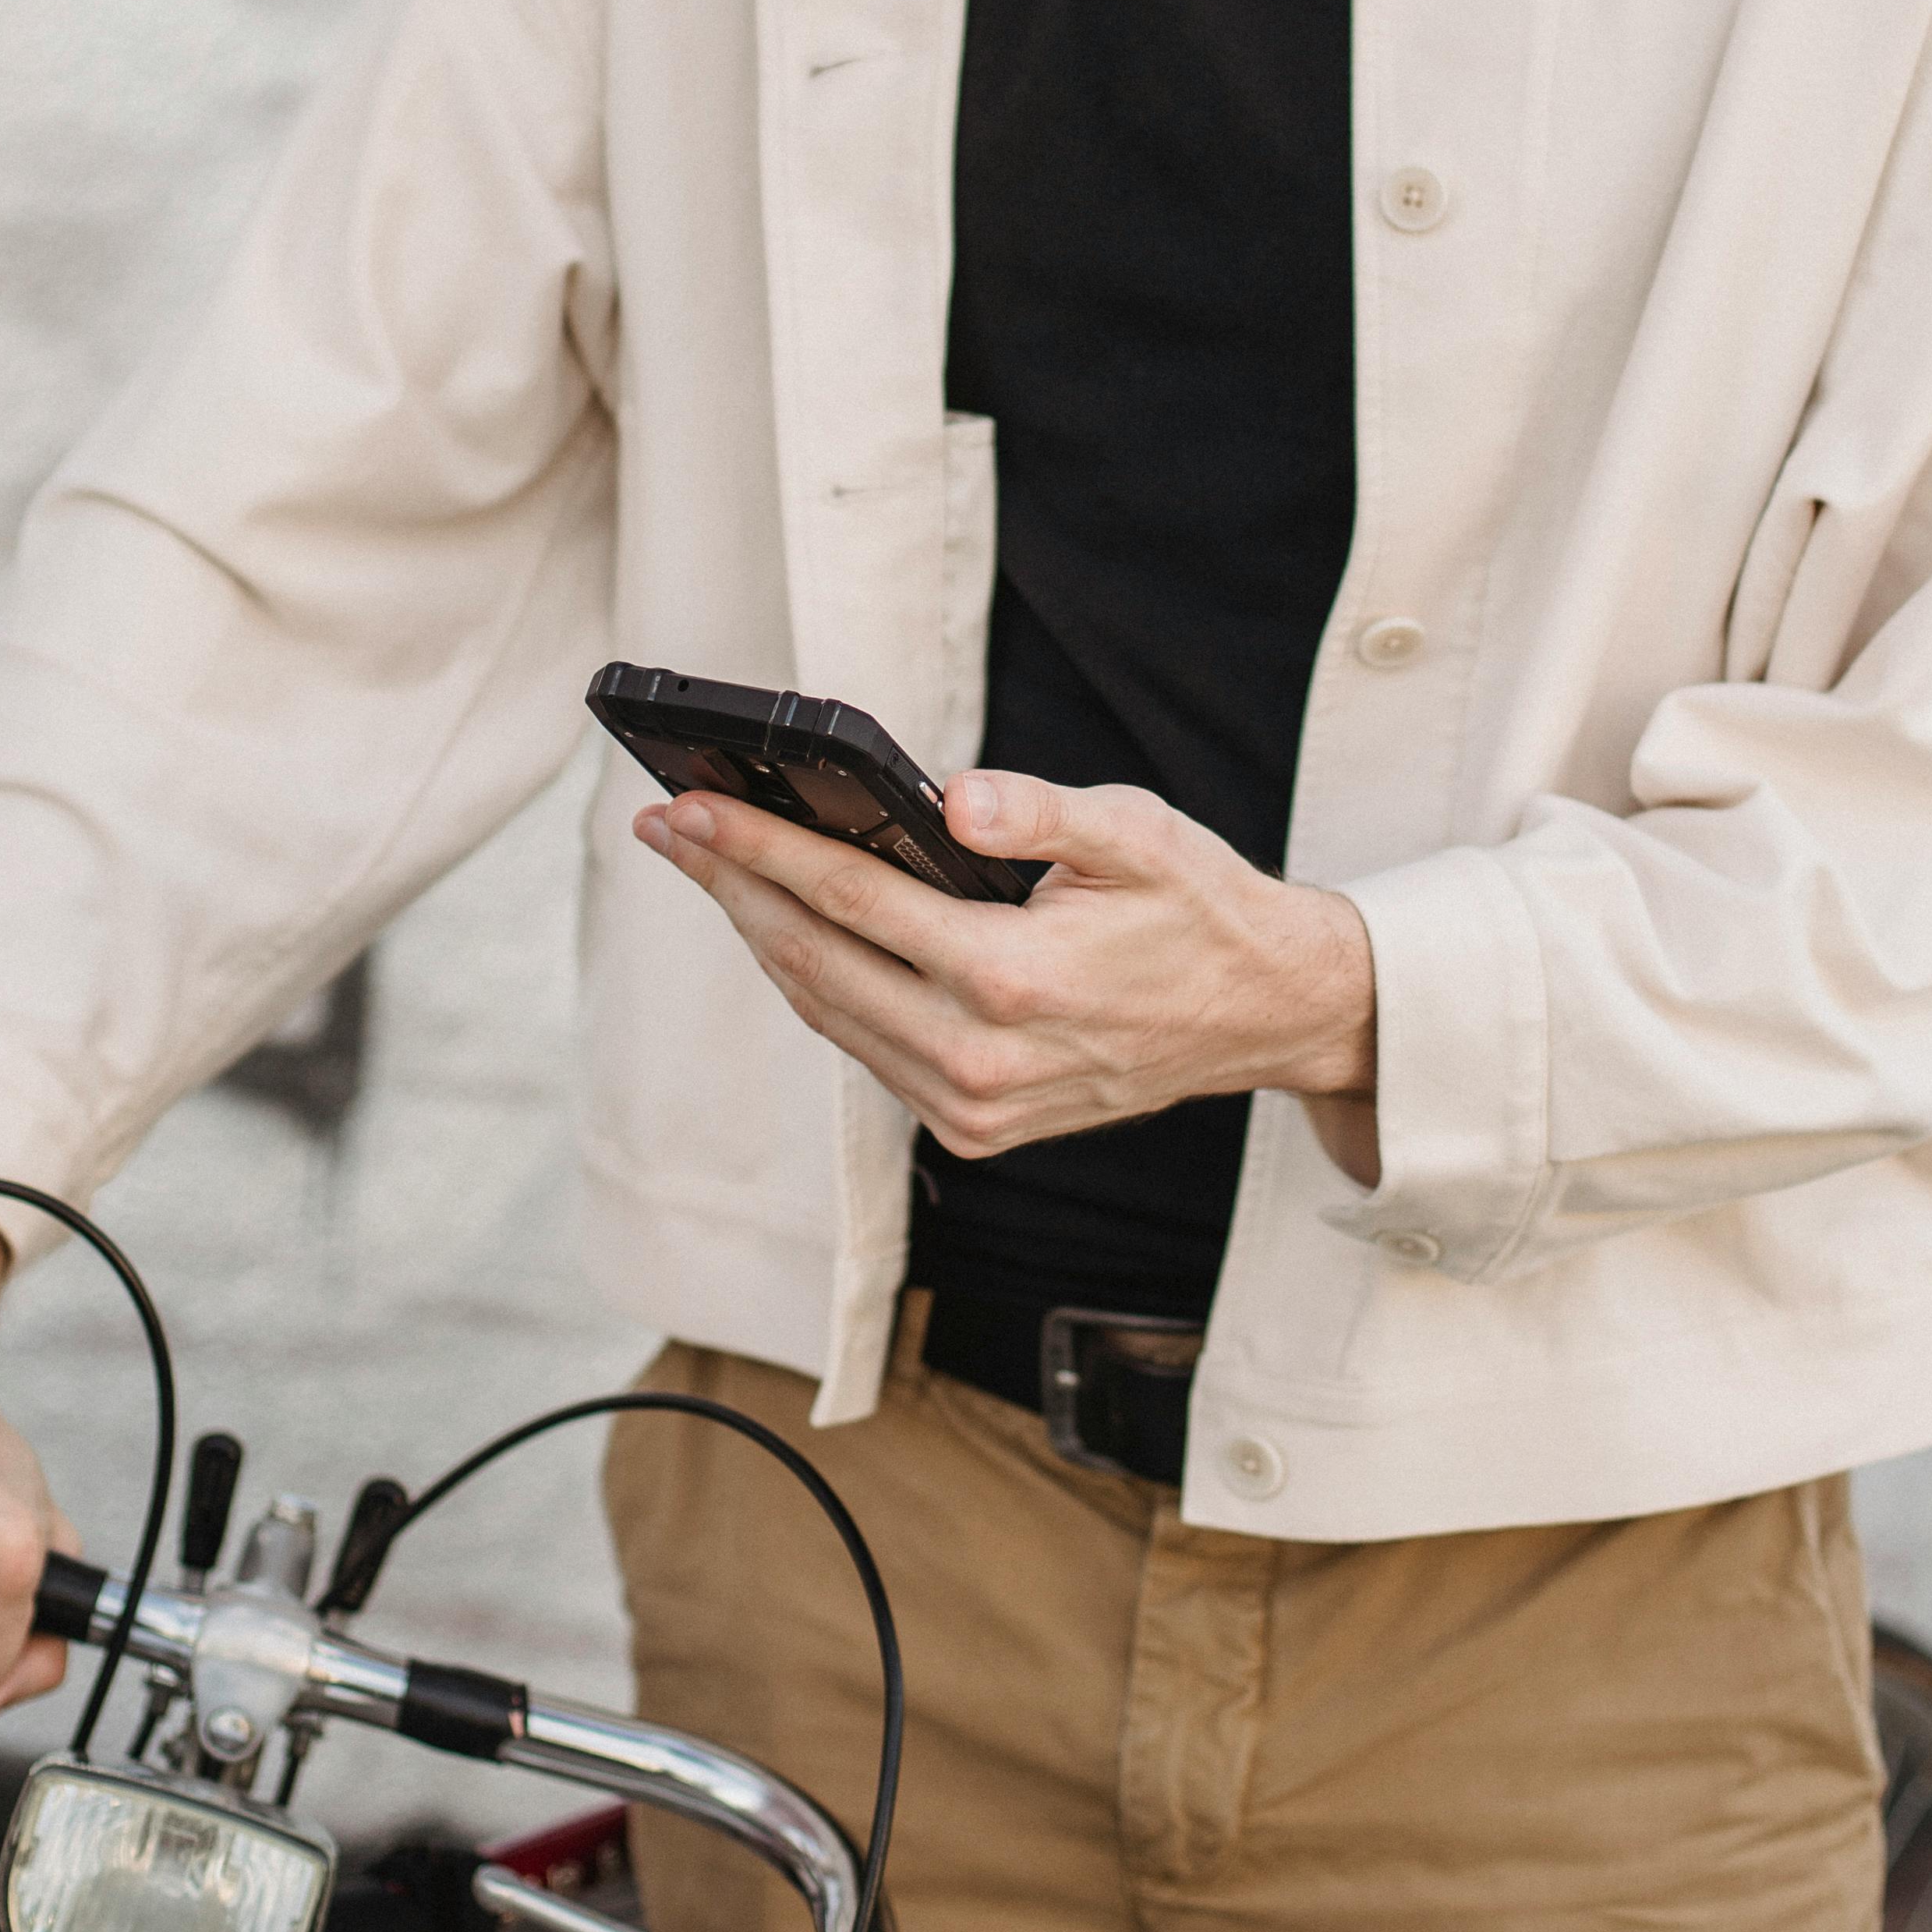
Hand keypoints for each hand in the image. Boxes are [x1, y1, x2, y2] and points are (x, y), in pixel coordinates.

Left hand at [633, 769, 1379, 1177]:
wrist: (1263, 1015)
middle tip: (669, 827)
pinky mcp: (975, 1133)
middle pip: (815, 961)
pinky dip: (818, 989)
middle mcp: (981, 1058)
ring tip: (710, 868)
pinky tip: (790, 933)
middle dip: (732, 887)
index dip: (759, 850)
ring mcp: (973, 1108)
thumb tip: (951, 798)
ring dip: (763, 937)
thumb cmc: (1198, 909)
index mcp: (1014, 979)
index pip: (851, 900)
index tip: (691, 809)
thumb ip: (1039, 811)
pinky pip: (868, 1052)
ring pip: (830, 1014)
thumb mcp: (1136, 832)